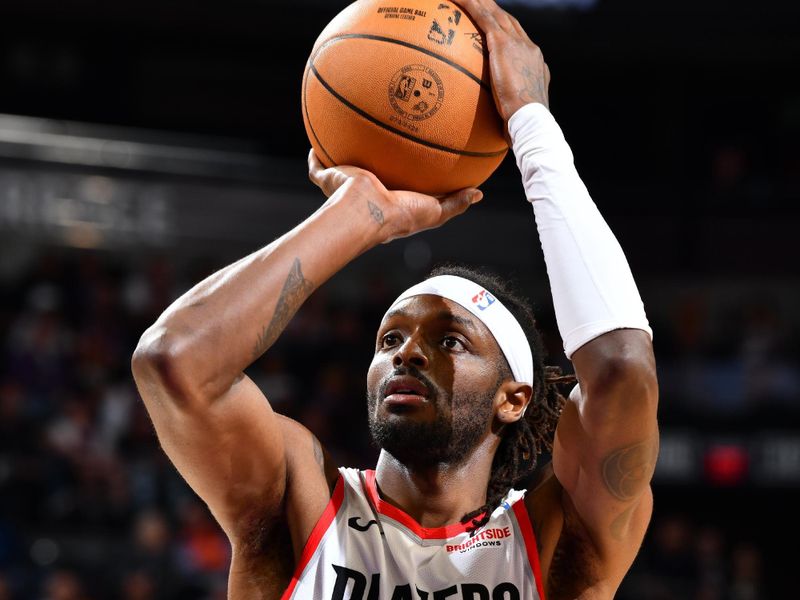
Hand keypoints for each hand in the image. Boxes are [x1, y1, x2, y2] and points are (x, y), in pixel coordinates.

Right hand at [307, 150, 482, 243]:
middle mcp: (367, 191)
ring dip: (342, 154)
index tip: (409, 159)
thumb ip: (455, 203)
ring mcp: (345, 185)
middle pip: (368, 173)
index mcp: (390, 198)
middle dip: (371, 161)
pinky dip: (313, 156)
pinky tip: (313, 141)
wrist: (368, 212)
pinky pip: (316, 165)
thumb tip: (478, 194)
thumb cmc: (400, 215)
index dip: (400, 172)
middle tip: (378, 143)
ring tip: (344, 133)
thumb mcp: (435, 211)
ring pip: (341, 167)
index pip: (395, 183)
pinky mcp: (329, 178)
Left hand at [459, 0, 550, 121]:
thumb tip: (496, 125)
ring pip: (496, 14)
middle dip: (493, 12)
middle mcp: (529, 48)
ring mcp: (518, 43)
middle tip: (479, 4)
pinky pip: (483, 17)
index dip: (506, 32)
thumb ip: (506, 112)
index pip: (519, 42)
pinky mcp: (503, 43)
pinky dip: (470, 5)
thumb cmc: (523, 128)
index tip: (494, 30)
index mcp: (534, 64)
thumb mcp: (516, 117)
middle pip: (508, 22)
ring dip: (480, 3)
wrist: (532, 120)